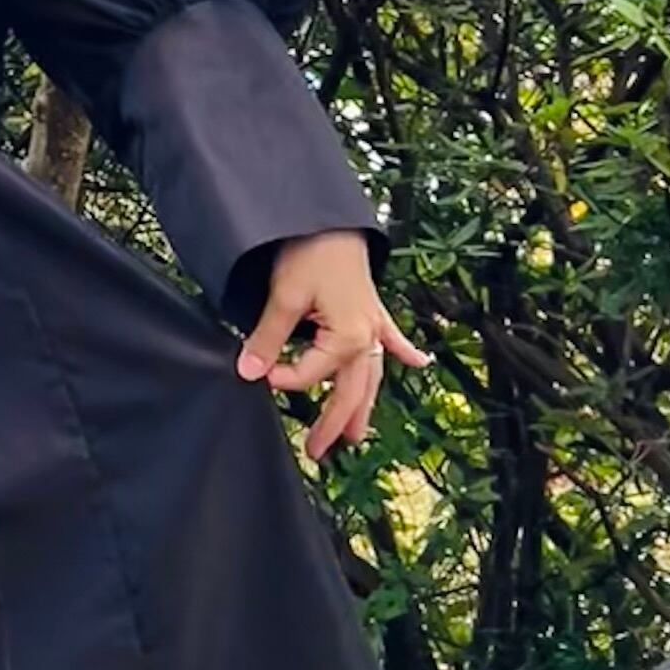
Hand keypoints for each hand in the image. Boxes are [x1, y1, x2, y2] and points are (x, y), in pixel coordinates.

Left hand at [234, 228, 428, 461]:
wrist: (328, 218)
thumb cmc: (309, 253)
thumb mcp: (283, 297)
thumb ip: (268, 339)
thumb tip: (248, 372)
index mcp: (346, 337)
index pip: (310, 374)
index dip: (281, 378)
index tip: (256, 372)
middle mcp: (366, 336)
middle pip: (351, 390)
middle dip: (333, 422)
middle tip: (316, 451)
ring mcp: (374, 324)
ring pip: (371, 375)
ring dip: (364, 404)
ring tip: (355, 435)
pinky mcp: (373, 310)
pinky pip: (391, 338)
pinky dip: (404, 351)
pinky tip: (421, 362)